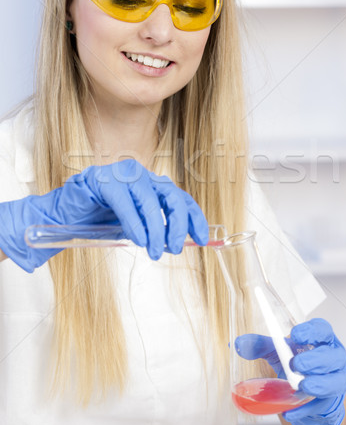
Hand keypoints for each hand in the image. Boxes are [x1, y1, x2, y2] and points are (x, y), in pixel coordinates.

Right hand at [0, 159, 208, 271]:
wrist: (63, 216)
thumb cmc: (99, 220)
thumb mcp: (134, 226)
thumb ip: (154, 229)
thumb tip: (176, 242)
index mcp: (151, 185)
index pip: (180, 198)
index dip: (194, 218)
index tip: (202, 239)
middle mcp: (141, 175)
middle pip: (172, 196)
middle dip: (178, 223)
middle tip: (176, 247)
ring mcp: (122, 174)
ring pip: (150, 199)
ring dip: (155, 228)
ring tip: (154, 249)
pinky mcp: (104, 180)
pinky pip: (125, 202)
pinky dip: (134, 222)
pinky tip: (138, 239)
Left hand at [235, 318, 345, 424]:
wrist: (306, 397)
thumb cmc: (296, 366)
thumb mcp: (276, 353)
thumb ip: (259, 345)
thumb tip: (238, 344)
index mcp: (321, 340)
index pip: (323, 330)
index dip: (312, 331)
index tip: (295, 335)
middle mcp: (333, 360)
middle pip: (333, 356)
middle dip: (314, 360)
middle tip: (295, 364)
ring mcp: (335, 382)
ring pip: (334, 382)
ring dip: (316, 385)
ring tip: (299, 386)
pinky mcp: (331, 404)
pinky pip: (322, 407)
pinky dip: (305, 410)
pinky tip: (291, 411)